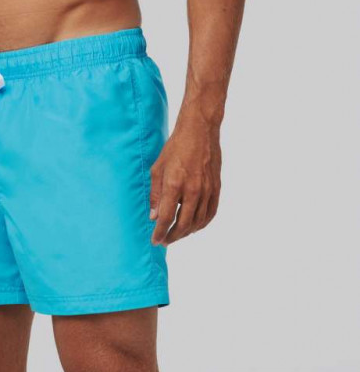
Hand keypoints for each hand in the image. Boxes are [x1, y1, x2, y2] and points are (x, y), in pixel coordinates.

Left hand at [150, 114, 221, 245]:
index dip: (160, 233)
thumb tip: (154, 217)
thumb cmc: (175, 148)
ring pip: (198, 222)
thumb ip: (156, 195)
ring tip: (177, 234)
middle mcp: (193, 190)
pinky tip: (194, 226)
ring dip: (187, 232)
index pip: (166, 218)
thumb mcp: (157, 169)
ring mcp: (207, 190)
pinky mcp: (216, 187)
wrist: (200, 130)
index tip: (155, 241)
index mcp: (175, 185)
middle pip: (184, 224)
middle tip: (165, 241)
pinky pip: (211, 213)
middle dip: (173, 236)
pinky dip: (202, 224)